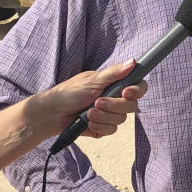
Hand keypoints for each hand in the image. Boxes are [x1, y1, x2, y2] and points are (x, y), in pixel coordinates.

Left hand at [33, 60, 147, 137]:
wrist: (53, 113)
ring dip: (104, 117)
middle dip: (114, 106)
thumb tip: (132, 61)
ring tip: (88, 113)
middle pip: (131, 106)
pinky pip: (111, 130)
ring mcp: (110, 113)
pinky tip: (88, 123)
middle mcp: (115, 98)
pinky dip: (100, 126)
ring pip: (121, 119)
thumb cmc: (70, 92)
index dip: (137, 91)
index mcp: (115, 84)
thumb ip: (113, 73)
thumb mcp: (92, 80)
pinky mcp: (104, 126)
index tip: (126, 92)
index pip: (138, 86)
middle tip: (98, 102)